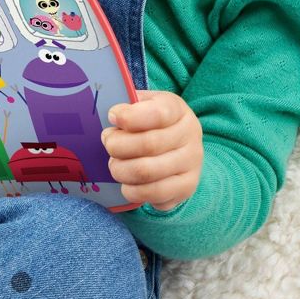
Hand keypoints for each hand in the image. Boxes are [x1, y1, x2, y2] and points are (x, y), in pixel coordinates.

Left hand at [102, 90, 202, 211]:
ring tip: (115, 164)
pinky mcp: (186, 188)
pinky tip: (127, 182)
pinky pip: (153, 195)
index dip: (129, 117)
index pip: (157, 114)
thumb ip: (128, 107)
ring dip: (121, 170)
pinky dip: (131, 190)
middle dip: (117, 146)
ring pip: (147, 172)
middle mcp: (190, 136)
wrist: (180, 144)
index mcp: (178, 110)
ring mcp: (191, 164)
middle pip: (148, 145)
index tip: (113, 117)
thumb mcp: (143, 103)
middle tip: (108, 143)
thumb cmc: (153, 122)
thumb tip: (115, 117)